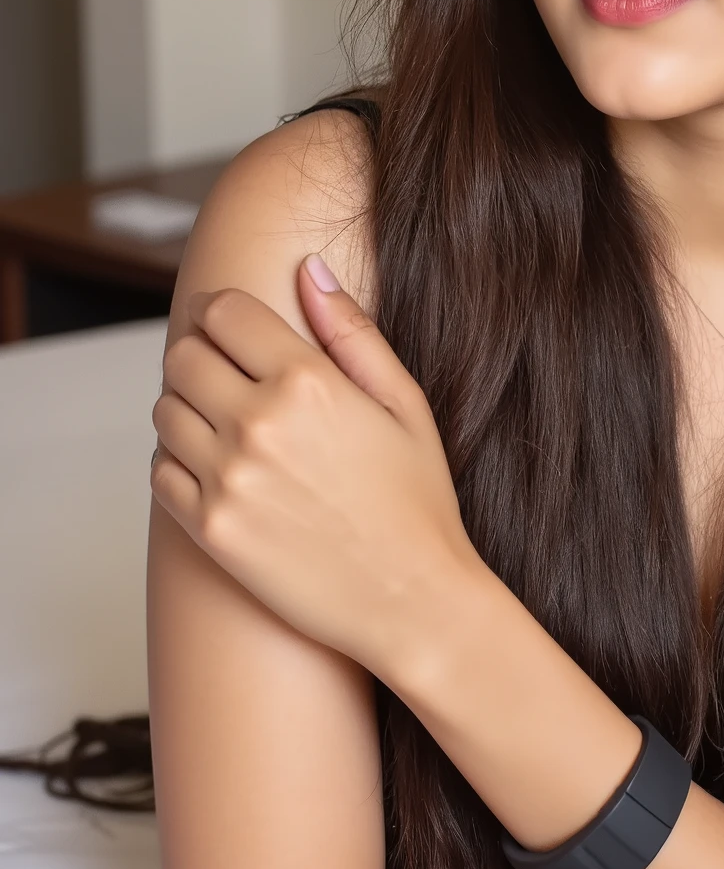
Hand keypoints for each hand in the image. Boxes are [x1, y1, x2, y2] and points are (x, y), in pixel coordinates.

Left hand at [152, 257, 483, 678]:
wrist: (414, 600)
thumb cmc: (418, 503)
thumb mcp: (404, 404)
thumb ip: (351, 331)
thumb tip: (308, 268)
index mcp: (308, 382)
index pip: (222, 312)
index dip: (226, 314)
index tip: (236, 328)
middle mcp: (259, 424)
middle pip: (182, 356)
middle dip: (204, 357)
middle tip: (234, 378)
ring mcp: (228, 479)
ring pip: (164, 412)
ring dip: (189, 410)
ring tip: (233, 428)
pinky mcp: (210, 529)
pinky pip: (160, 472)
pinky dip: (179, 464)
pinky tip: (223, 471)